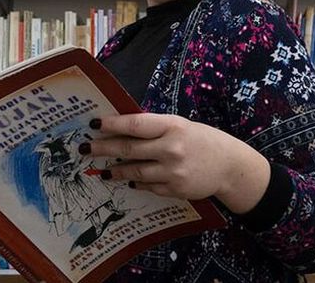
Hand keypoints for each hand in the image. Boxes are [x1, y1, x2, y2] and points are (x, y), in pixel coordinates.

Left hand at [85, 113, 270, 213]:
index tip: (94, 124)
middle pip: (129, 149)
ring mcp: (172, 172)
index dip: (113, 124)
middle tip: (85, 148)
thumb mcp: (180, 126)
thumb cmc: (201, 140)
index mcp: (172, 126)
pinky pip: (148, 186)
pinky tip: (128, 180)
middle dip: (103, 148)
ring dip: (116, 171)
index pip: (135, 124)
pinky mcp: (174, 190)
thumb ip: (155, 128)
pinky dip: (137, 183)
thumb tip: (122, 129)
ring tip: (104, 171)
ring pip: (134, 172)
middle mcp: (171, 148)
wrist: (229, 165)